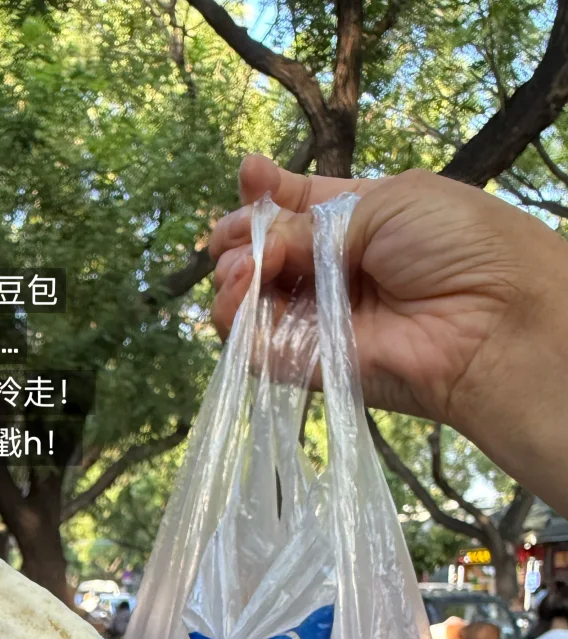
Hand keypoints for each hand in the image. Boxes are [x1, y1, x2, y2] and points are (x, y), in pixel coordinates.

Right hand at [209, 156, 567, 511]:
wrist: (493, 320)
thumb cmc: (458, 244)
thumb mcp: (385, 203)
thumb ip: (312, 215)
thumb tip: (251, 206)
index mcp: (357, 222)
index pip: (294, 209)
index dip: (264, 197)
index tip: (248, 182)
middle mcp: (333, 272)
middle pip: (264, 255)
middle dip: (241, 239)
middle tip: (239, 239)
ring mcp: (320, 321)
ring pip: (251, 302)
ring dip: (234, 280)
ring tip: (243, 271)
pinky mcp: (312, 366)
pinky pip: (259, 349)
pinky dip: (238, 323)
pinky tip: (242, 297)